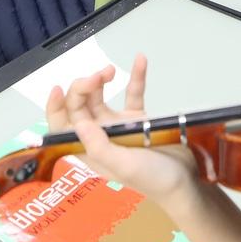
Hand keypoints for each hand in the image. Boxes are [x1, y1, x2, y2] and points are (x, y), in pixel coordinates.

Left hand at [46, 55, 201, 205]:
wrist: (184, 181)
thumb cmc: (153, 178)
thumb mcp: (124, 166)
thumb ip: (101, 147)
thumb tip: (80, 124)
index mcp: (89, 150)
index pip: (63, 127)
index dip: (56, 108)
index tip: (59, 88)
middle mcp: (99, 136)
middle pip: (81, 106)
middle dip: (84, 87)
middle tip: (101, 76)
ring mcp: (118, 126)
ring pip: (100, 97)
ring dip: (102, 80)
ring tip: (112, 70)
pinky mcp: (138, 119)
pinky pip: (133, 94)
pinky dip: (136, 77)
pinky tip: (140, 60)